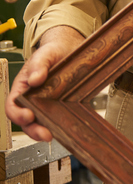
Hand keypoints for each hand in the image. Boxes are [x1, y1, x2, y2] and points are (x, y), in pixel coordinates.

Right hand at [6, 26, 84, 140]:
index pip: (12, 106)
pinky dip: (60, 124)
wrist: (68, 49)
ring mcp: (46, 104)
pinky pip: (58, 118)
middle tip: (45, 133)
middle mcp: (31, 100)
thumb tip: (34, 79)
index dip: (18, 114)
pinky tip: (67, 126)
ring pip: (41, 123)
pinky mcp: (61, 105)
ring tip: (55, 134)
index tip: (28, 116)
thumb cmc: (51, 52)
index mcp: (21, 89)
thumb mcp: (45, 54)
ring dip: (46, 131)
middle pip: (26, 121)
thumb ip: (38, 65)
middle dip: (34, 130)